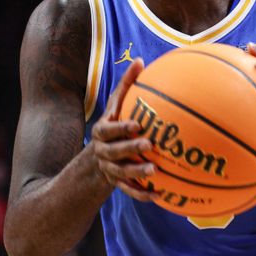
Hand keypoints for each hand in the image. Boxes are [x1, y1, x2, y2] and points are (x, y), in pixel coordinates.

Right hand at [89, 58, 158, 201]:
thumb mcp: (116, 105)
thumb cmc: (113, 123)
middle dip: (131, 149)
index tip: (138, 124)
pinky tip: (159, 196)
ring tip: (156, 172)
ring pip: (122, 174)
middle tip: (150, 146)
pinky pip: (129, 191)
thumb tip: (139, 60)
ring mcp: (109, 169)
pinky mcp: (117, 184)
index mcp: (102, 132)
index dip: (121, 128)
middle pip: (115, 152)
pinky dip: (142, 194)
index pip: (109, 130)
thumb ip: (126, 85)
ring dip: (138, 174)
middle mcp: (103, 151)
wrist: (95, 157)